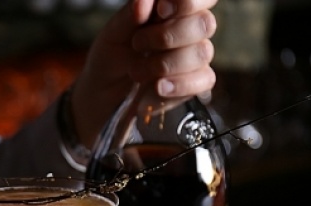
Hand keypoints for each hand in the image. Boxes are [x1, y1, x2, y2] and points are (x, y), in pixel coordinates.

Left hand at [72, 0, 218, 145]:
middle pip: (204, 23)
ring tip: (136, 71)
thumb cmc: (113, 55)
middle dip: (166, 36)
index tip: (161, 11)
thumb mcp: (113, 32)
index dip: (187, 1)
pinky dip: (179, 84)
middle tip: (137, 44)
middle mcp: (191, 30)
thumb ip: (130, 14)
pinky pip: (204, 80)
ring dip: (164, 64)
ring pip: (202, 53)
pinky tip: (158, 87)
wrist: (106, 91)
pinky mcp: (196, 83)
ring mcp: (196, 57)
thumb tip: (143, 4)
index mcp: (175, 9)